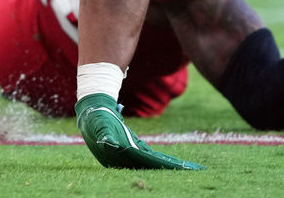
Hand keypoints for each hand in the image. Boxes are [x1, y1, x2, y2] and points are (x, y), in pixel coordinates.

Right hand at [76, 94, 203, 169]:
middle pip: (152, 165)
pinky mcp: (131, 149)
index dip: (162, 165)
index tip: (179, 167)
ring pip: (152, 163)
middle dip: (171, 167)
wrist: (90, 114)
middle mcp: (125, 160)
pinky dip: (160, 160)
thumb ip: (104, 134)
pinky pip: (149, 157)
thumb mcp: (99, 124)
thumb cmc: (96, 118)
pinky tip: (170, 162)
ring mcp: (128, 156)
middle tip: (193, 170)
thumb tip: (110, 142)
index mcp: (120, 155)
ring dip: (168, 165)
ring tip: (186, 167)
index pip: (145, 162)